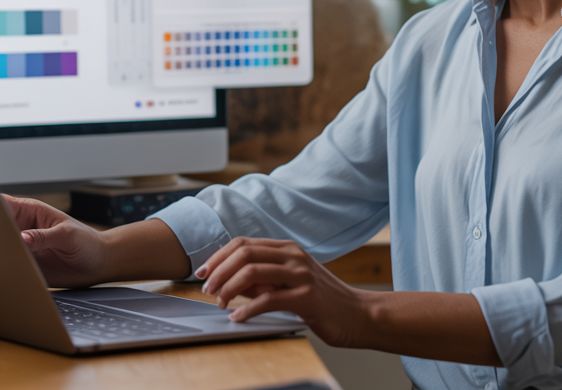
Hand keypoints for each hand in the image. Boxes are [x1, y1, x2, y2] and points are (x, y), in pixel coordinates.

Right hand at [3, 195, 108, 287]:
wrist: (98, 264)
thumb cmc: (87, 242)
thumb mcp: (67, 235)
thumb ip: (44, 236)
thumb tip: (23, 237)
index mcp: (31, 212)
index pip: (3, 204)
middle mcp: (23, 229)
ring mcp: (22, 248)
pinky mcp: (25, 266)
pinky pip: (8, 267)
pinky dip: (3, 269)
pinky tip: (4, 272)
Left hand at [197, 237, 371, 347]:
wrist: (359, 315)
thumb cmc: (321, 300)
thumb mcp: (288, 283)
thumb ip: (261, 280)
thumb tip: (228, 281)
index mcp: (287, 248)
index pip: (243, 243)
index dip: (218, 257)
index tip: (203, 272)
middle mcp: (293, 256)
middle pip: (243, 254)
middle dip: (219, 271)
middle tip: (207, 289)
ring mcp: (301, 274)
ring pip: (252, 272)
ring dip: (229, 289)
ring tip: (220, 303)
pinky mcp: (307, 297)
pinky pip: (269, 300)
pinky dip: (247, 310)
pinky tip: (238, 318)